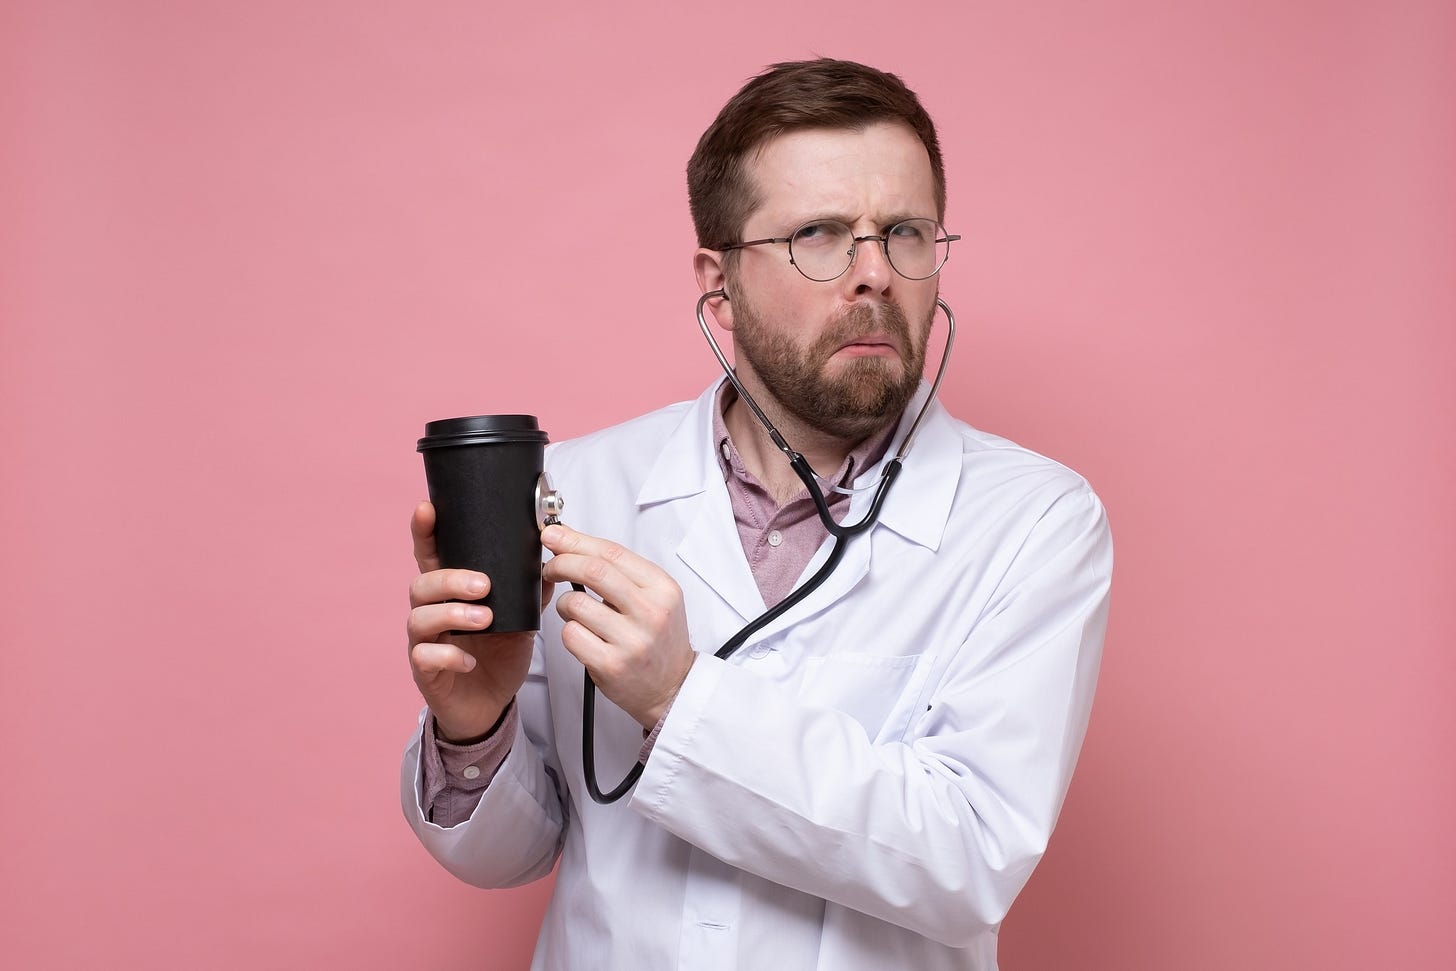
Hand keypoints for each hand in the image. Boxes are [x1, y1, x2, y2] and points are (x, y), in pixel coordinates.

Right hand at [406, 501, 537, 742]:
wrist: (490, 703)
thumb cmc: (498, 655)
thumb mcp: (521, 618)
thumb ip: (529, 590)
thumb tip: (553, 558)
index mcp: (451, 593)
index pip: (431, 556)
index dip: (425, 531)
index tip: (427, 509)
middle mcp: (431, 612)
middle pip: (421, 583)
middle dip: (450, 579)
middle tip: (483, 585)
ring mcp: (424, 642)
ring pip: (419, 618)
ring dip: (451, 614)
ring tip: (484, 619)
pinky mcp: (426, 671)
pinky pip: (424, 657)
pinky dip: (447, 655)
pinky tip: (469, 659)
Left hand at [540, 524, 694, 728]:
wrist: (672, 686)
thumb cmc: (658, 639)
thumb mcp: (654, 597)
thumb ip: (619, 571)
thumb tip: (571, 541)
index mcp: (662, 588)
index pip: (611, 553)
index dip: (576, 540)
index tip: (554, 535)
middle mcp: (650, 612)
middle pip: (592, 570)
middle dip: (561, 562)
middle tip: (551, 566)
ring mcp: (631, 640)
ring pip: (575, 603)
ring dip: (564, 604)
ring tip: (577, 612)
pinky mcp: (611, 664)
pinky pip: (570, 635)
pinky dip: (569, 631)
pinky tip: (584, 635)